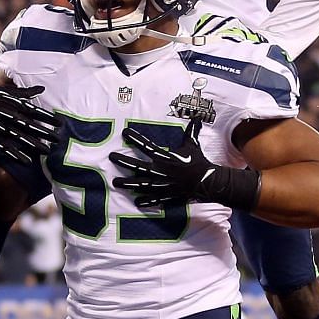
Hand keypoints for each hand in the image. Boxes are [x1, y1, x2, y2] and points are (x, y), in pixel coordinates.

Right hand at [0, 82, 58, 165]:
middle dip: (45, 132)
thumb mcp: (6, 91)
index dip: (48, 117)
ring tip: (47, 151)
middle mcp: (7, 115)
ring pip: (19, 137)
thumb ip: (24, 92)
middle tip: (59, 139)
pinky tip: (27, 161)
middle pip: (29, 125)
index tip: (61, 124)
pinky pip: (5, 146)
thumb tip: (42, 88)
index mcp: (12, 103)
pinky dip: (16, 154)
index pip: (34, 111)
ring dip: (33, 144)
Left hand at [109, 125, 260, 210]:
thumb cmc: (198, 161)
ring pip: (141, 184)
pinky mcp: (167, 195)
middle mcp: (161, 171)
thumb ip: (191, 131)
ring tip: (115, 183)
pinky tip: (137, 202)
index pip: (147, 146)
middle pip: (138, 166)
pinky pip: (154, 199)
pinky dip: (146, 201)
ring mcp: (162, 184)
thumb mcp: (193, 145)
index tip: (124, 133)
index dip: (135, 139)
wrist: (207, 181)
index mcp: (165, 158)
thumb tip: (196, 117)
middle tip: (112, 157)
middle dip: (124, 162)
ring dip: (128, 183)